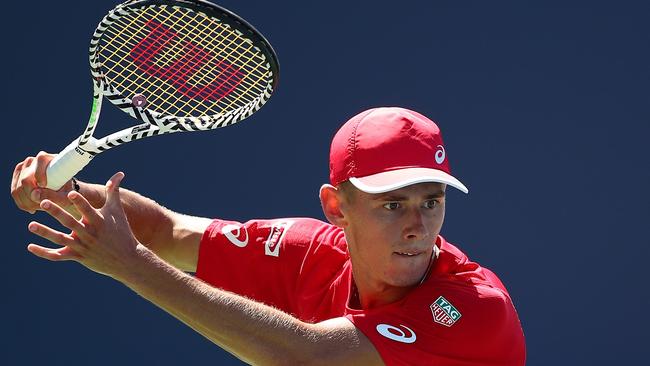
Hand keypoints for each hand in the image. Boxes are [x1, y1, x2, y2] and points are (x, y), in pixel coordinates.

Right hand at [11, 152, 75, 214]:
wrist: (61, 190)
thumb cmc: (67, 191)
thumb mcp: (65, 196)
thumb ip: (53, 196)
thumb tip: (35, 195)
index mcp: (48, 159)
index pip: (40, 162)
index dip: (40, 175)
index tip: (44, 186)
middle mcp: (33, 160)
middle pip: (25, 179)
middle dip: (32, 196)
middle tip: (40, 206)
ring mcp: (23, 167)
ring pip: (18, 188)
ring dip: (27, 202)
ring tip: (38, 208)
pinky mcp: (17, 176)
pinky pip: (14, 192)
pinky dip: (22, 203)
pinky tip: (31, 208)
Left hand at [27, 172, 142, 280]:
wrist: (127, 259)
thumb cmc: (122, 231)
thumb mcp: (117, 211)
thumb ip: (113, 192)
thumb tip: (119, 173)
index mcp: (99, 222)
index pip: (88, 210)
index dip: (80, 202)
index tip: (71, 193)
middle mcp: (89, 234)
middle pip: (70, 222)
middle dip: (56, 212)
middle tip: (43, 202)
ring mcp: (83, 246)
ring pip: (60, 239)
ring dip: (45, 232)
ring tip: (30, 225)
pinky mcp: (78, 257)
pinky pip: (58, 256)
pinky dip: (44, 252)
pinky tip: (30, 246)